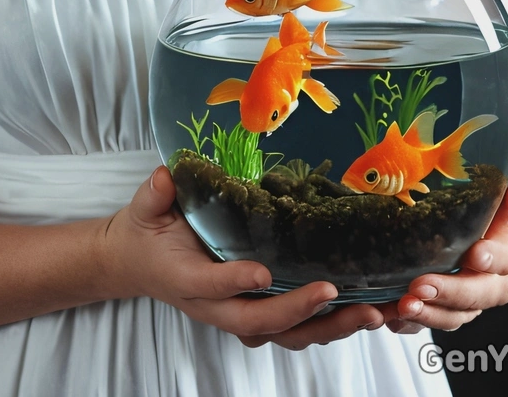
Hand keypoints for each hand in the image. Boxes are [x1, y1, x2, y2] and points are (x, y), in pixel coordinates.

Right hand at [102, 166, 385, 348]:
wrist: (140, 264)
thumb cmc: (147, 234)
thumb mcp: (144, 209)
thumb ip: (154, 195)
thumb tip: (165, 175)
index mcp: (186, 278)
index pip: (211, 285)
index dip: (235, 281)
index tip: (262, 273)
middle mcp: (215, 306)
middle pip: (259, 321)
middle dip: (298, 311)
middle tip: (332, 292)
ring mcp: (238, 314)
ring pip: (285, 333)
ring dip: (327, 327)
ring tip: (367, 313)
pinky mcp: (258, 312)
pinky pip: (295, 328)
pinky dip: (330, 325)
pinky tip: (364, 312)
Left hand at [378, 139, 507, 333]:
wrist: (474, 201)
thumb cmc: (489, 189)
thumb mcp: (507, 180)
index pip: (507, 259)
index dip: (493, 259)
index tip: (474, 255)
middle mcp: (491, 279)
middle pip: (477, 296)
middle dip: (450, 294)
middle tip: (420, 288)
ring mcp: (466, 293)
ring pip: (453, 314)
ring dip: (428, 314)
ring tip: (402, 306)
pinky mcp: (441, 300)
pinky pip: (429, 316)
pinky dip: (410, 321)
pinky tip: (389, 315)